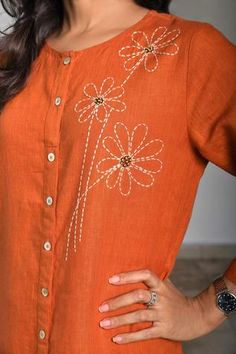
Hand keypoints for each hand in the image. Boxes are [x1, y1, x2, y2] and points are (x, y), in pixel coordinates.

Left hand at [98, 268, 226, 343]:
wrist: (197, 316)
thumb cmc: (176, 299)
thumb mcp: (166, 285)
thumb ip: (151, 280)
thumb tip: (130, 271)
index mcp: (160, 285)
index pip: (145, 275)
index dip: (128, 276)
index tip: (111, 280)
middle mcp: (161, 297)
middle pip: (138, 296)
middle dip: (118, 302)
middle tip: (101, 307)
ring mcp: (163, 314)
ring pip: (138, 316)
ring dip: (119, 320)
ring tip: (103, 323)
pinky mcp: (164, 329)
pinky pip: (145, 333)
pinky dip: (130, 337)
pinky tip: (116, 339)